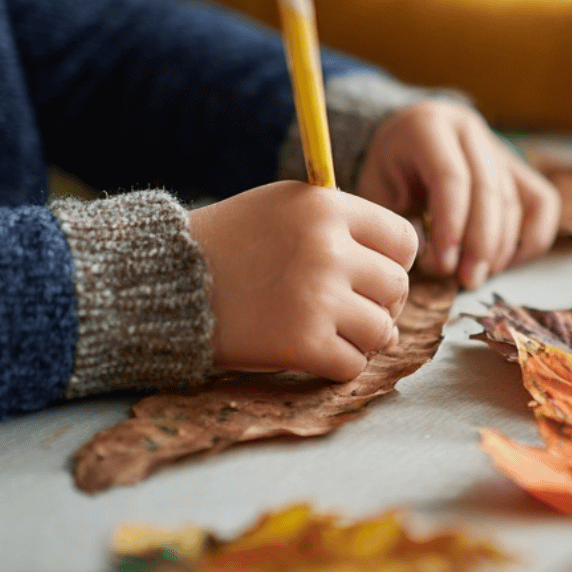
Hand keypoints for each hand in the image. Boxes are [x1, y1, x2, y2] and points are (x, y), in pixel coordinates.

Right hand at [189, 182, 418, 381]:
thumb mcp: (285, 206)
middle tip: (349, 308)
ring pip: (382, 330)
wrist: (165, 282)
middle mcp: (328, 250)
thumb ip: (342, 222)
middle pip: (398, 287)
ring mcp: (318, 298)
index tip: (370, 274)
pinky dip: (338, 365)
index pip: (405, 240)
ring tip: (332, 330)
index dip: (394, 262)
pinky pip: (353, 365)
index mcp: (327, 208)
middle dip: (380, 303)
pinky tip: (313, 351)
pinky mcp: (303, 344)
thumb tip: (403, 265)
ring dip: (363, 338)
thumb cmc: (230, 243)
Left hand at [356, 101, 558, 289]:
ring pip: (515, 200)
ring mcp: (499, 148)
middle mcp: (469, 130)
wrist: (408, 136)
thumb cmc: (390, 168)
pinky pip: (542, 202)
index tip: (444, 264)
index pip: (451, 177)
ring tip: (477, 276)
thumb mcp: (377, 188)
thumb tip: (434, 255)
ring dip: (501, 247)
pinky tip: (507, 262)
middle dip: (481, 244)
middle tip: (468, 280)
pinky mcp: (519, 168)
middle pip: (489, 190)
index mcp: (429, 126)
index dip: (451, 225)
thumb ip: (400, 220)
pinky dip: (533, 237)